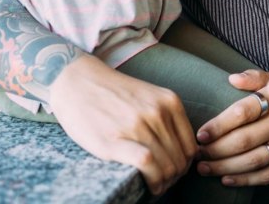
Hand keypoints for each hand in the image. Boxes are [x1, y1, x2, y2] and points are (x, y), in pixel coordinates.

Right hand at [48, 55, 196, 195]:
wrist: (78, 82)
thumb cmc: (113, 93)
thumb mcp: (150, 97)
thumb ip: (167, 117)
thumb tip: (182, 151)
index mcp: (170, 102)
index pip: (190, 145)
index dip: (186, 165)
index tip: (175, 172)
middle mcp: (158, 112)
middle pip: (180, 158)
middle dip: (175, 176)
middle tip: (165, 183)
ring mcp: (138, 125)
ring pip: (167, 164)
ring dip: (164, 182)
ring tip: (156, 186)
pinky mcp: (115, 140)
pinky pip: (146, 162)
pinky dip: (152, 179)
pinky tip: (147, 184)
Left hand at [194, 69, 268, 186]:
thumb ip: (256, 77)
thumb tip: (232, 79)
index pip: (244, 112)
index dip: (220, 124)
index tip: (201, 133)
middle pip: (244, 140)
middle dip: (216, 149)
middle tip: (196, 153)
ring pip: (253, 160)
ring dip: (225, 167)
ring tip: (203, 168)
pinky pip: (268, 175)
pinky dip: (245, 180)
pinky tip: (226, 179)